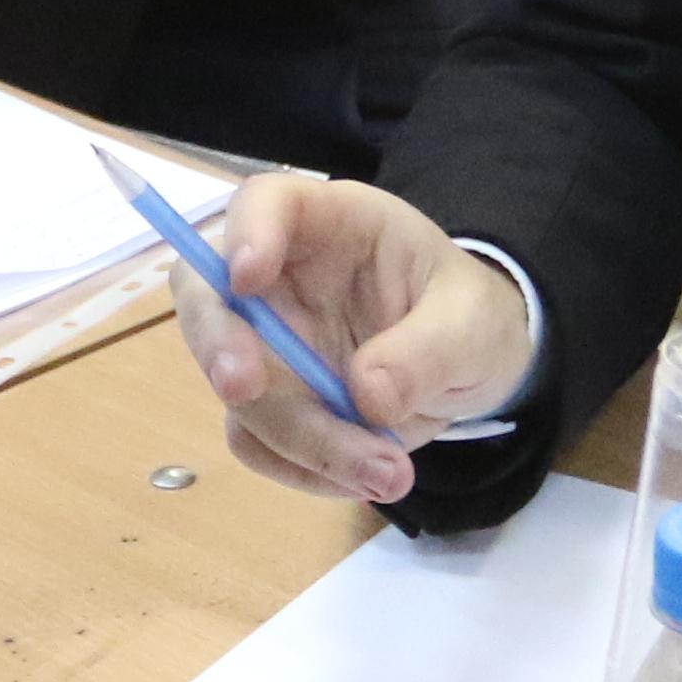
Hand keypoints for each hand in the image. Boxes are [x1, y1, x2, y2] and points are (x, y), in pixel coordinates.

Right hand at [178, 174, 537, 507]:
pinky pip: (258, 442)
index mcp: (330, 225)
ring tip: (388, 473)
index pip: (265, 203)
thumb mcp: (473, 321)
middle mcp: (280, 280)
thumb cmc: (468, 316)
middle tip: (243, 388)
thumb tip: (367, 395)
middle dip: (218, 345)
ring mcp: (267, 346)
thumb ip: (428, 349)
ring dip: (297, 439)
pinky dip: (303, 469)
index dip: (245, 233)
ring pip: (237, 390)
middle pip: (208, 295)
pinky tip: (366, 478)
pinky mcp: (272, 404)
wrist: (469, 369)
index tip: (247, 277)